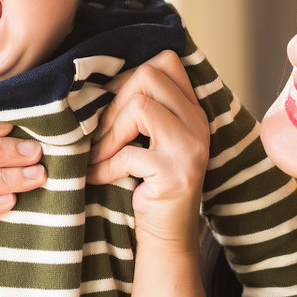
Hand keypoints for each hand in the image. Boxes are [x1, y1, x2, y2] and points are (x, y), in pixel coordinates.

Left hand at [88, 50, 209, 245]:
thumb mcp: (150, 139)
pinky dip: (105, 167)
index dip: (129, 75)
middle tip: (101, 134)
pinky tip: (98, 177)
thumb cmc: (149, 183)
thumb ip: (141, 108)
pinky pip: (129, 153)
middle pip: (148, 77)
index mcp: (192, 109)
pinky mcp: (176, 173)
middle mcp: (198, 123)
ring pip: (139, 107)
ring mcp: (190, 148)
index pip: (166, 61)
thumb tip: (98, 79)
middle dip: (114, 104)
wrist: (167, 235)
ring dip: (109, 133)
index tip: (113, 105)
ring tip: (99, 155)